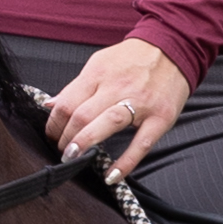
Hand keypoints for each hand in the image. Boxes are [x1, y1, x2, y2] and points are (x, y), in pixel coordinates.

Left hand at [45, 34, 189, 180]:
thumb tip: (49, 105)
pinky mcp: (160, 117)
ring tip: (73, 158)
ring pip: (107, 124)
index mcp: (99, 74)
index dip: (54, 124)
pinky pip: (141, 143)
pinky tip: (111, 176)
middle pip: (82, 115)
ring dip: (85, 144)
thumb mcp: (99, 63)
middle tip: (63, 151)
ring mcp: (140, 102)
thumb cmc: (133, 58)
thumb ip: (75, 87)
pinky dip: (125, 163)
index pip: (67, 103)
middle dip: (65, 138)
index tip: (52, 136)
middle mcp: (117, 87)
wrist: (173, 48)